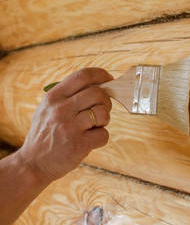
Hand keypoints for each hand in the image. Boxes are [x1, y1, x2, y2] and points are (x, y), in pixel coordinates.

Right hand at [17, 68, 113, 182]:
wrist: (33, 163)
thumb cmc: (45, 134)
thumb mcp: (47, 108)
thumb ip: (68, 96)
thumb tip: (100, 84)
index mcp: (53, 97)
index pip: (82, 75)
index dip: (100, 74)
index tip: (108, 79)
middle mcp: (60, 110)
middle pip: (97, 93)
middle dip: (106, 100)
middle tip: (102, 109)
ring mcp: (70, 127)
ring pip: (103, 113)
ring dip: (105, 119)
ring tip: (95, 126)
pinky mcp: (79, 145)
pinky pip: (104, 134)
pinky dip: (101, 137)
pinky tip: (90, 140)